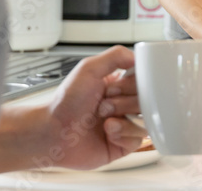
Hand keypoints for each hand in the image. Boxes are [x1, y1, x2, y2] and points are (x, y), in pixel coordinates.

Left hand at [41, 46, 145, 169]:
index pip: (145, 81)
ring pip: (145, 120)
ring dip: (124, 119)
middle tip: (104, 105)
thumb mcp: (89, 68)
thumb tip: (138, 56)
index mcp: (119, 86)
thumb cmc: (65, 102)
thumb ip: (115, 56)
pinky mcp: (122, 144)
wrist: (53, 132)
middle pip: (148, 102)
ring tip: (104, 120)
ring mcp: (124, 125)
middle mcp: (123, 105)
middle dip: (125, 103)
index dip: (133, 85)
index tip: (115, 87)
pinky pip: (138, 139)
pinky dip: (123, 134)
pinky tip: (107, 132)